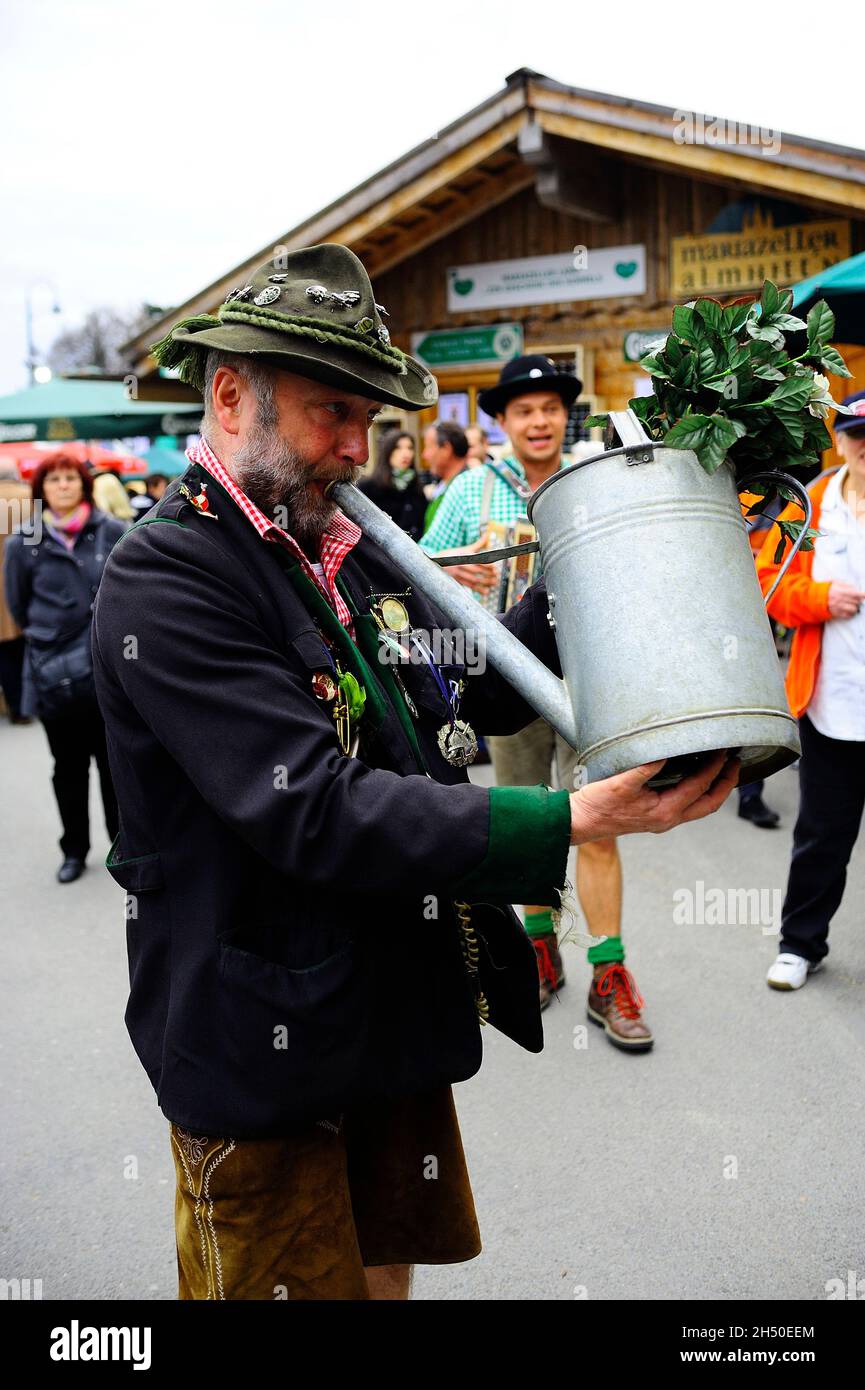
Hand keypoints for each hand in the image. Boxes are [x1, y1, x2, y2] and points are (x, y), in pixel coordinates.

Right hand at [440, 534, 497, 592]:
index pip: (476, 560)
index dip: (486, 564)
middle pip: (476, 570)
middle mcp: (461, 565)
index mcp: (464, 556)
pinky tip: (485, 592)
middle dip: (487, 574)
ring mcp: (458, 574)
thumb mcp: (464, 549)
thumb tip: (487, 535)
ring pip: (473, 579)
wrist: (436, 563)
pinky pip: (469, 586)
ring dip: (484, 582)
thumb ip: (478, 544)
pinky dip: (478, 589)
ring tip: (494, 583)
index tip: (494, 567)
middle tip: (497, 575)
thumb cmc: (453, 555)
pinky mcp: (457, 581)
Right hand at [569, 751, 739, 844]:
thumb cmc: (597, 804)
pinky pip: (689, 806)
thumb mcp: (621, 782)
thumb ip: (645, 767)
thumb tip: (666, 752)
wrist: (581, 822)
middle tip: (736, 761)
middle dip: (726, 783)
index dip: (714, 767)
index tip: (723, 749)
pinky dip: (700, 793)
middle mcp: (669, 819)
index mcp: (665, 811)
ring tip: (724, 769)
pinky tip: (697, 779)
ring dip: (716, 789)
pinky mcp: (657, 817)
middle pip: (710, 804)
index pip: (699, 786)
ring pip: (701, 807)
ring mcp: (664, 821)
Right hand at [827, 582, 864, 619]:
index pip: (855, 593)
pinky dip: (850, 613)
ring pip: (853, 609)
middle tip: (855, 599)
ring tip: (853, 605)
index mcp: (841, 591)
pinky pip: (847, 615)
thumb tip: (855, 588)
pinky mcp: (836, 613)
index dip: (862, 594)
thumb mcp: (836, 582)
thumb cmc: (827, 589)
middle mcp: (840, 600)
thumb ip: (846, 585)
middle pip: (856, 602)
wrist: (815, 598)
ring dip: (855, 607)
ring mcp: (838, 607)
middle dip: (858, 601)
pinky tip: (849, 610)